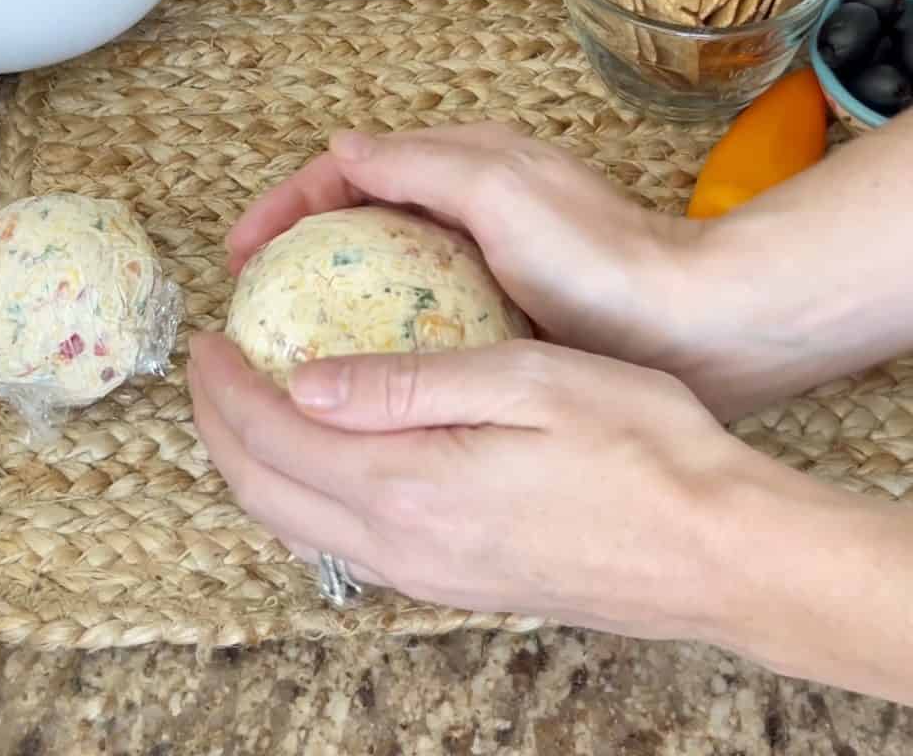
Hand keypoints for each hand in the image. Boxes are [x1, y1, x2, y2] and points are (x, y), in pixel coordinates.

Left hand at [188, 330, 746, 640]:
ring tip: (244, 407)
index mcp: (409, 485)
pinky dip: (300, 496)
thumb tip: (307, 380)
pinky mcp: (453, 584)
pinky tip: (320, 459)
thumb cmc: (638, 447)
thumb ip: (406, 384)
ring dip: (252, 464)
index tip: (207, 338)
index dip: (225, 385)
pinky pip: (342, 543)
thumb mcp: (526, 380)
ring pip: (296, 524)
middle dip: (218, 425)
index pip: (274, 433)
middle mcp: (402, 545)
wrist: (716, 550)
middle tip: (207, 367)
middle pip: (265, 489)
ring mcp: (426, 575)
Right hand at [227, 123, 702, 379]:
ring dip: (332, 294)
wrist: (695, 330)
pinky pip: (417, 313)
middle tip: (254, 305)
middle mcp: (467, 207)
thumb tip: (342, 149)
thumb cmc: (600, 259)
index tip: (241, 261)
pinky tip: (358, 372)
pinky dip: (376, 331)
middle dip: (298, 250)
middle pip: (358, 217)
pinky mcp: (499, 311)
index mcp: (464, 167)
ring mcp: (482, 262)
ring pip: (383, 268)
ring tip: (289, 342)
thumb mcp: (503, 192)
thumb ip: (423, 165)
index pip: (349, 171)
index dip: (286, 206)